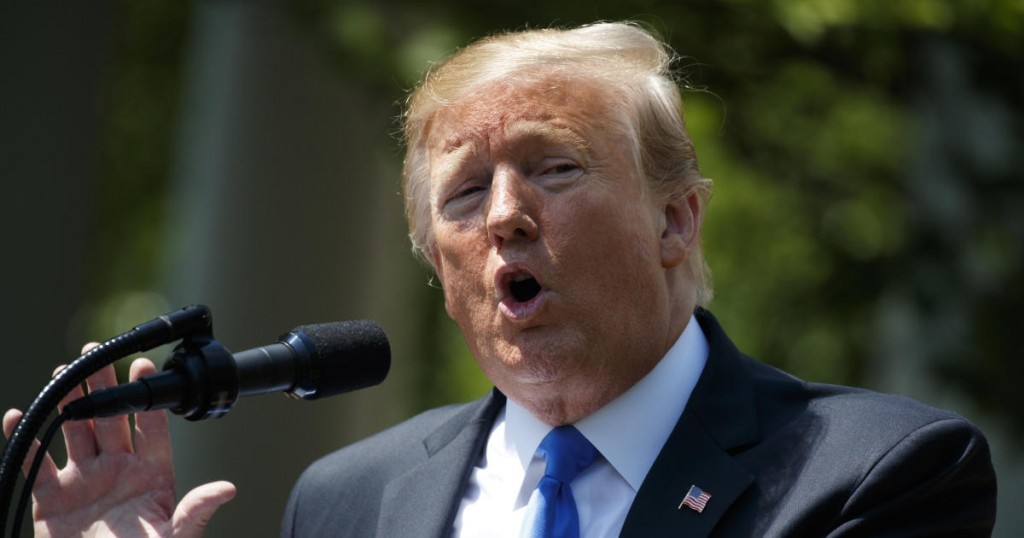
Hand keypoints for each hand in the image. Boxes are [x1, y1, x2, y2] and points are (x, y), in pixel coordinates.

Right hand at [2, 347, 235, 536]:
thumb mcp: (176, 537)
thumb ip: (196, 511)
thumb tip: (228, 488)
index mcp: (151, 474)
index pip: (151, 427)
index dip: (147, 397)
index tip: (144, 366)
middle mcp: (118, 470)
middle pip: (111, 419)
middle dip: (104, 386)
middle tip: (96, 353)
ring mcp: (85, 481)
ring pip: (76, 431)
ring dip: (68, 403)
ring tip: (62, 372)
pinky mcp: (52, 499)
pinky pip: (35, 464)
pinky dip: (24, 440)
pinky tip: (16, 416)